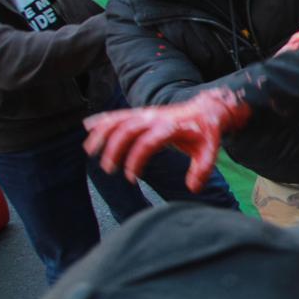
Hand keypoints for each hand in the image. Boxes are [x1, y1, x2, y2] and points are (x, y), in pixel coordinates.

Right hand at [82, 89, 250, 188]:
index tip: (132, 179)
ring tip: (89, 151)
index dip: (136, 160)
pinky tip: (87, 126)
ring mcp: (147, 113)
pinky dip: (103, 119)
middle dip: (114, 149)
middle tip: (108, 170)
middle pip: (127, 129)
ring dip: (101, 134)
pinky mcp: (142, 113)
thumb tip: (193, 189)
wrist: (207, 109)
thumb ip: (202, 169)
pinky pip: (119, 113)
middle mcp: (156, 117)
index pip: (148, 142)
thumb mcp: (210, 150)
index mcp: (172, 127)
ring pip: (118, 119)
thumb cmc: (206, 132)